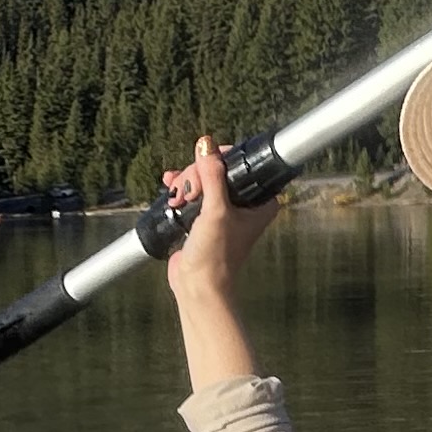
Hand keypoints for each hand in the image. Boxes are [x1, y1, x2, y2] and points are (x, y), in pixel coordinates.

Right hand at [159, 134, 278, 309]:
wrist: (197, 286)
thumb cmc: (216, 257)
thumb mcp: (216, 210)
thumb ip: (211, 176)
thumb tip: (206, 146)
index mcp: (259, 203)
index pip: (243, 165)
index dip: (221, 160)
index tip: (205, 166)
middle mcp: (244, 205)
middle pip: (219, 171)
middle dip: (197, 175)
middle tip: (189, 190)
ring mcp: (223, 212)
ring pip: (204, 181)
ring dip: (186, 183)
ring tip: (178, 196)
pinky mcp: (204, 220)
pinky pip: (193, 195)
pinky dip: (181, 190)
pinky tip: (171, 191)